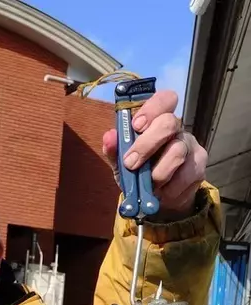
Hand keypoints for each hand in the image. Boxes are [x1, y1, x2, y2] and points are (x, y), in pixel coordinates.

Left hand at [102, 90, 206, 219]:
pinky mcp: (198, 167)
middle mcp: (178, 129)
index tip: (136, 126)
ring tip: (149, 185)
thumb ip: (115, 151)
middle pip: (169, 123)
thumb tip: (109, 137)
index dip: (152, 109)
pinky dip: (169, 189)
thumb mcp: (122, 164)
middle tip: (131, 164)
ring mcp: (191, 146)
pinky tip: (163, 192)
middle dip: (146, 144)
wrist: (157, 200)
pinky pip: (184, 176)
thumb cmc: (139, 174)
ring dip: (157, 173)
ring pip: (177, 152)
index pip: (165, 99)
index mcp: (158, 121)